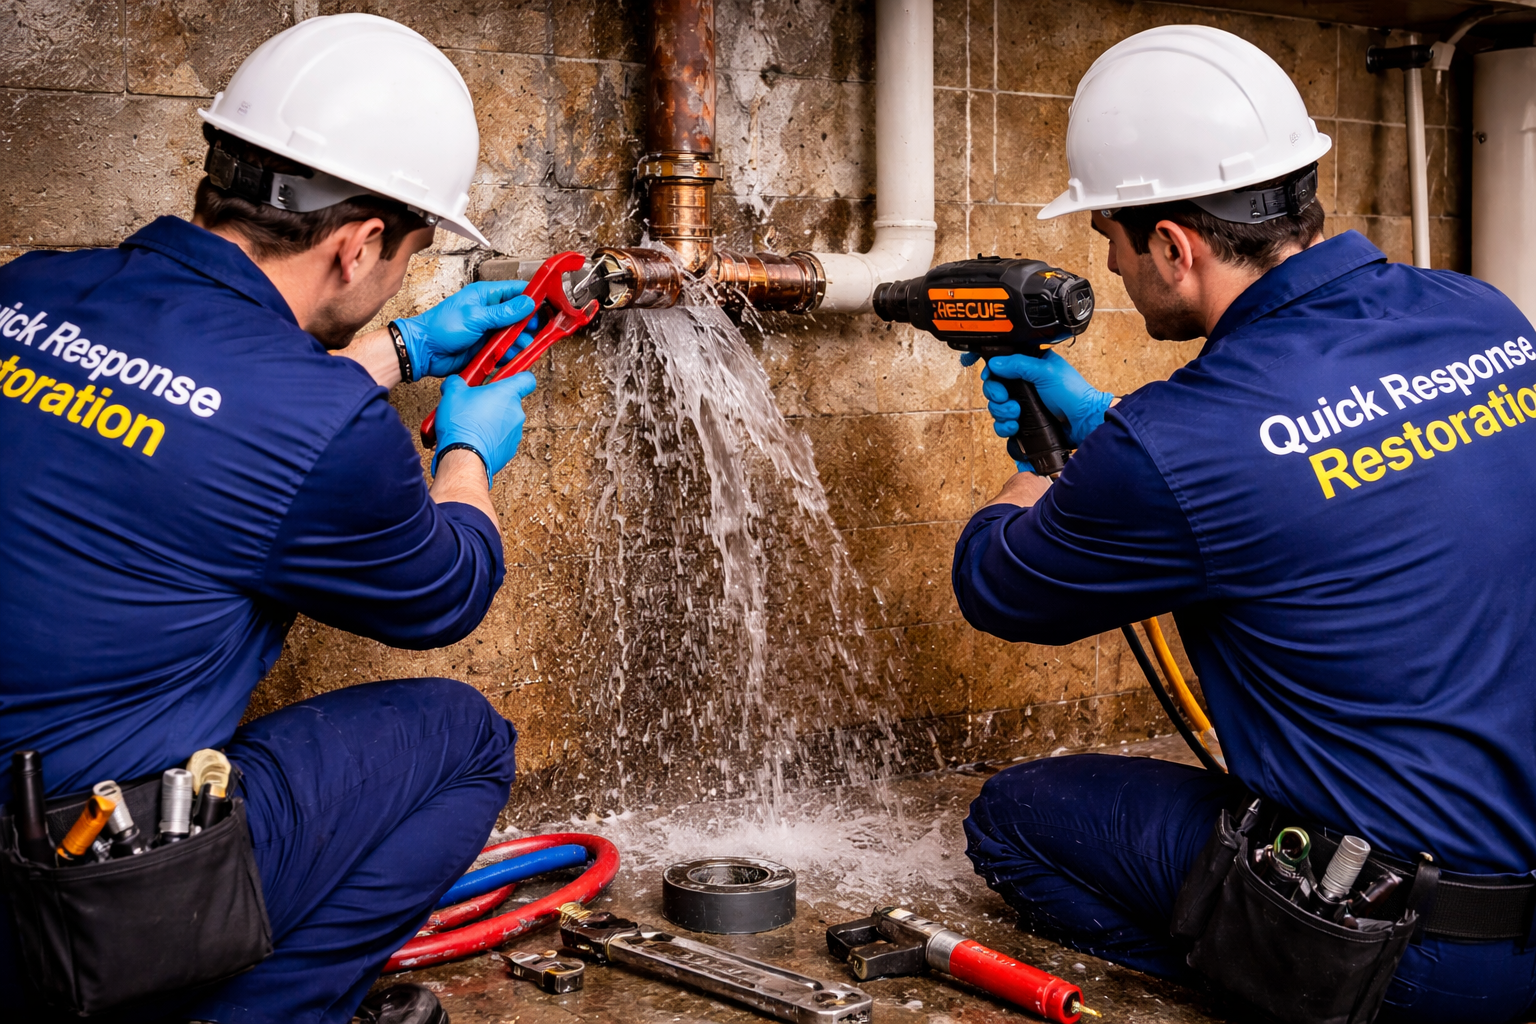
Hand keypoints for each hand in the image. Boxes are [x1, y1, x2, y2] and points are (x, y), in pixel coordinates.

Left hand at [394, 281, 538, 379]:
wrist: (424, 352)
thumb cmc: (441, 327)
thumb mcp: (476, 317)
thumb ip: (504, 312)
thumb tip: (528, 303)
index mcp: (486, 296)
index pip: (517, 291)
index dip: (533, 297)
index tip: (548, 305)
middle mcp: (490, 312)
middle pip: (520, 315)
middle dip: (529, 324)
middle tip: (535, 331)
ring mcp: (489, 330)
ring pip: (514, 334)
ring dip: (520, 341)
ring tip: (522, 346)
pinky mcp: (486, 347)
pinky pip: (505, 350)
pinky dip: (510, 354)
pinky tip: (511, 357)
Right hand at [431, 372, 537, 485]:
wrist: (463, 457)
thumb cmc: (462, 424)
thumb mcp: (453, 393)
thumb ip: (457, 382)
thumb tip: (455, 382)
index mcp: (508, 394)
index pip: (527, 380)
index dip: (519, 377)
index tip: (510, 378)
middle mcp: (516, 413)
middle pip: (510, 402)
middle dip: (494, 403)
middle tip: (475, 406)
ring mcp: (515, 434)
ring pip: (505, 422)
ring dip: (491, 422)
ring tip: (471, 425)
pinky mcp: (509, 450)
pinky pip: (501, 440)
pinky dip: (490, 439)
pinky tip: (474, 439)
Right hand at [967, 349, 1112, 447]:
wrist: (1084, 422)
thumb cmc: (1073, 393)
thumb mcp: (1046, 371)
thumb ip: (1018, 364)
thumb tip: (995, 363)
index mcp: (1029, 367)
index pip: (1000, 367)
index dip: (992, 373)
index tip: (991, 378)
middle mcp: (1024, 386)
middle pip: (994, 389)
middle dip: (996, 395)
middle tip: (1006, 398)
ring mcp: (1023, 405)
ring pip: (996, 409)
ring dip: (1002, 412)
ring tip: (1016, 414)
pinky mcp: (1023, 424)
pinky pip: (1003, 426)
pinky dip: (1005, 427)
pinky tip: (1015, 427)